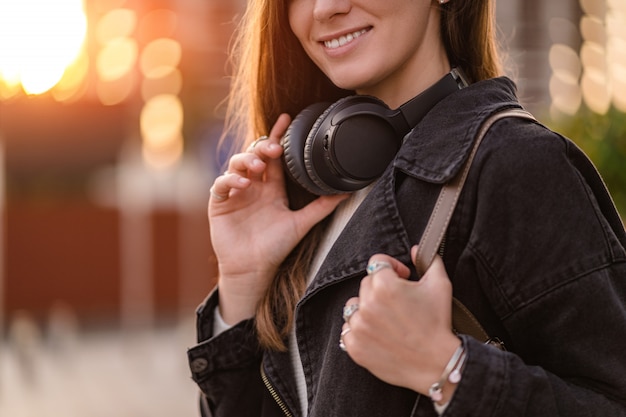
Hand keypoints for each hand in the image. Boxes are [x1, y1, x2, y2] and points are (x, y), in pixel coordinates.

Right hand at [209, 113, 346, 323]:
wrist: (253, 269)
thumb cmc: (275, 247)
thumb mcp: (301, 223)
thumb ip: (322, 207)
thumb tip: (348, 192)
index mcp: (272, 188)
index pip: (274, 156)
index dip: (279, 136)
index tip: (287, 119)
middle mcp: (253, 186)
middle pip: (254, 155)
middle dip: (263, 147)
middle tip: (274, 149)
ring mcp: (235, 193)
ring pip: (236, 164)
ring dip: (246, 161)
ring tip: (258, 168)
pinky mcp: (219, 203)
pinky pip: (220, 184)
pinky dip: (230, 180)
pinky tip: (243, 185)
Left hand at [341, 246, 460, 399]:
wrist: (437, 364)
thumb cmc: (438, 323)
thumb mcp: (440, 285)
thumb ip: (428, 260)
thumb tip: (415, 249)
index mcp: (385, 285)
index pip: (377, 263)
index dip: (393, 268)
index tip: (403, 277)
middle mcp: (367, 304)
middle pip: (366, 284)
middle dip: (381, 289)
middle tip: (399, 302)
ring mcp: (359, 327)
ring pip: (353, 307)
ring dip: (366, 309)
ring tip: (386, 319)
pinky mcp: (355, 347)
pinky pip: (347, 331)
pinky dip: (359, 331)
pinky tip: (377, 334)